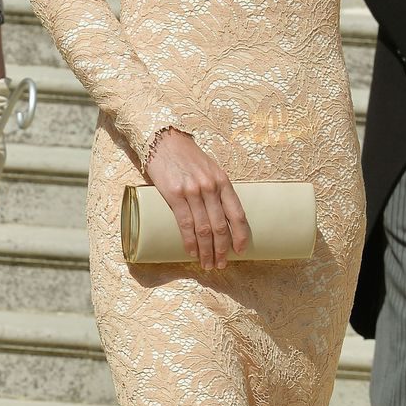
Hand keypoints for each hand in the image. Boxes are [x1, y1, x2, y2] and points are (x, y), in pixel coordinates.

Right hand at [144, 129, 249, 270]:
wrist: (164, 140)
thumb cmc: (188, 157)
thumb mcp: (210, 169)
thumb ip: (216, 189)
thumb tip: (222, 216)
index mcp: (223, 181)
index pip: (237, 213)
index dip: (241, 235)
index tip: (241, 251)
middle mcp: (210, 187)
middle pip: (221, 226)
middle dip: (222, 249)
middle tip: (221, 264)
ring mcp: (193, 191)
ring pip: (204, 229)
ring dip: (206, 251)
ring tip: (207, 264)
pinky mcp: (175, 194)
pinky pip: (185, 224)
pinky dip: (190, 242)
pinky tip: (192, 252)